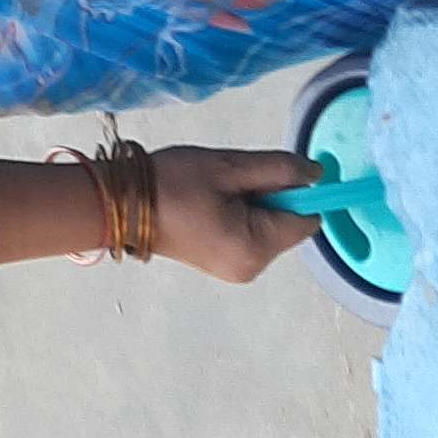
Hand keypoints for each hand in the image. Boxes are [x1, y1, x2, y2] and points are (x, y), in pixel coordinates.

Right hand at [147, 148, 325, 282]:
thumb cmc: (172, 184)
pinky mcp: (223, 266)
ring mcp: (236, 271)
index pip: (306, 219)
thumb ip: (280, 169)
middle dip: (269, 198)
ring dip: (252, 206)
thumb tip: (317, 175)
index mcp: (256, 248)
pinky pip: (250, 237)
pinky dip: (239, 217)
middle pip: (287, 225)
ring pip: (268, 229)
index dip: (295, 191)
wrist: (121, 203)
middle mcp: (252, 268)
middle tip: (228, 182)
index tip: (263, 173)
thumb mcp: (230, 167)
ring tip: (214, 193)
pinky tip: (210, 206)